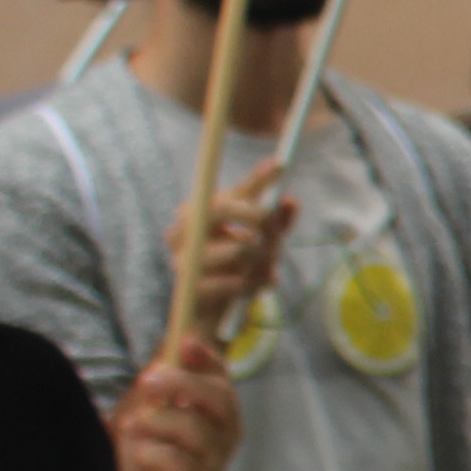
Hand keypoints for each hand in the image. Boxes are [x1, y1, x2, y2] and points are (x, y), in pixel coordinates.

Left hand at [113, 335, 238, 470]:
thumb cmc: (148, 464)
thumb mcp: (147, 420)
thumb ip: (154, 396)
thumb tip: (156, 366)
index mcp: (215, 412)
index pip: (221, 377)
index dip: (206, 357)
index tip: (185, 341)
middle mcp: (225, 433)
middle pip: (218, 395)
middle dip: (181, 382)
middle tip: (146, 381)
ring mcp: (215, 459)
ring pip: (191, 426)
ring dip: (154, 423)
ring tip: (134, 430)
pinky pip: (172, 458)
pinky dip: (147, 453)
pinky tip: (140, 459)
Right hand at [182, 160, 292, 326]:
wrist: (212, 305)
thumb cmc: (237, 258)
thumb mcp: (261, 235)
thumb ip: (276, 216)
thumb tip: (289, 199)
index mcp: (196, 211)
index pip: (227, 187)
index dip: (256, 178)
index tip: (281, 165)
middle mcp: (181, 231)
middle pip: (222, 208)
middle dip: (261, 218)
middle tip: (278, 234)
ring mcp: (182, 260)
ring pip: (240, 248)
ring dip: (264, 258)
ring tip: (268, 265)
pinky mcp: (192, 290)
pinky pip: (238, 281)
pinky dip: (255, 284)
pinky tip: (253, 285)